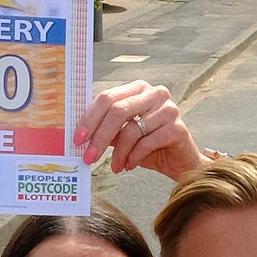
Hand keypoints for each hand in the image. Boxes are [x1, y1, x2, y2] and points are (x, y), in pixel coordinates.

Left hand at [75, 81, 199, 179]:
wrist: (178, 160)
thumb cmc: (149, 145)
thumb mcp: (123, 135)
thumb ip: (106, 130)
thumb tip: (80, 136)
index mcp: (138, 89)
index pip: (108, 97)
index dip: (89, 118)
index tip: (77, 139)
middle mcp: (155, 93)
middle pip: (118, 110)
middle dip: (100, 136)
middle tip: (89, 157)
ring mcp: (168, 108)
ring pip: (132, 129)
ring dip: (119, 153)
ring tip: (115, 167)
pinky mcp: (178, 127)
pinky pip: (148, 142)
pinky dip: (134, 157)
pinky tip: (129, 166)